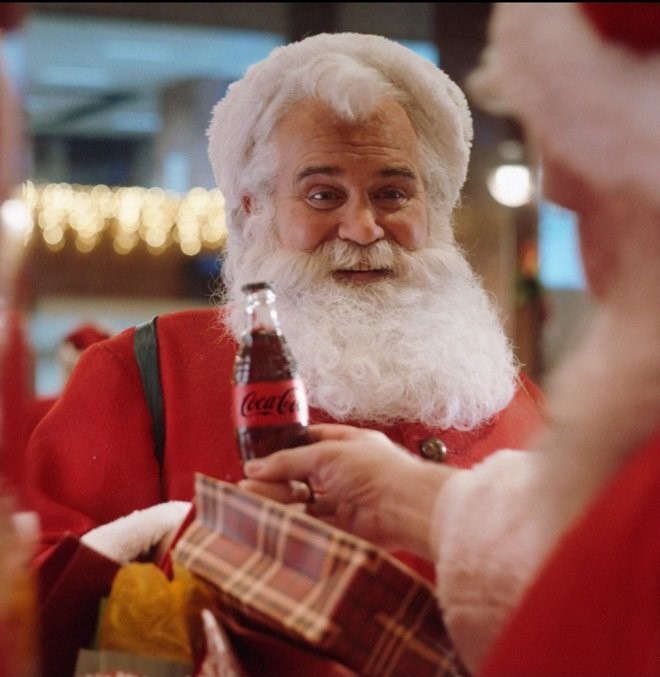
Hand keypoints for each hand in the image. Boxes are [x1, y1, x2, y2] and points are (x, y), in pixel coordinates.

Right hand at [239, 423, 453, 558]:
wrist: (405, 508)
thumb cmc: (375, 470)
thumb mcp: (327, 454)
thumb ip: (289, 461)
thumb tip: (254, 467)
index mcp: (349, 443)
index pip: (314, 439)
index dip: (288, 445)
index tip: (261, 453)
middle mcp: (348, 470)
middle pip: (305, 473)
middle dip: (278, 477)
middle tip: (249, 483)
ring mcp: (347, 499)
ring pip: (307, 499)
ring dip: (280, 499)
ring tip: (251, 498)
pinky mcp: (346, 526)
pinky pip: (314, 521)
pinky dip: (293, 520)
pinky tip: (273, 517)